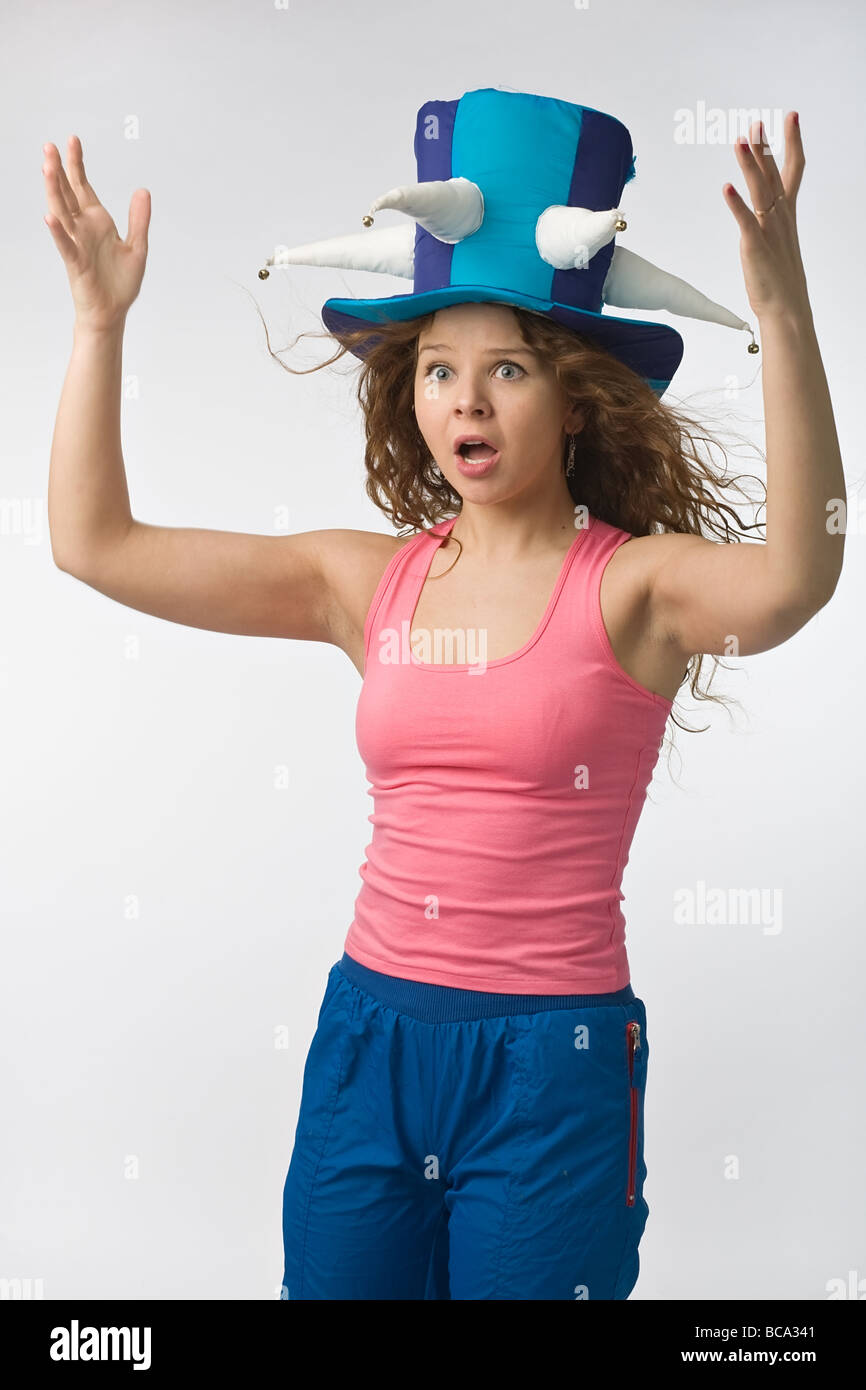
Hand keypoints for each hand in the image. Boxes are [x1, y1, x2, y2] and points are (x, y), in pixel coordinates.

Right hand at [42, 134, 150, 331]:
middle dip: (59, 170)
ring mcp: (77, 244)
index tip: (72, 140)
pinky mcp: (76, 263)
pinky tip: (50, 216)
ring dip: (53, 191)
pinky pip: (65, 245)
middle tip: (49, 146)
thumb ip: (139, 219)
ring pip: (62, 213)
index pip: (83, 187)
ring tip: (46, 168)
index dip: (77, 164)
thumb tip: (143, 190)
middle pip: (67, 193)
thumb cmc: (120, 283)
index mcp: (97, 222)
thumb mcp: (138, 247)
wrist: (112, 312)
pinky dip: (58, 231)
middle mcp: (83, 229)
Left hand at [724, 113, 809, 321]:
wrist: (787, 308)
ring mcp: (769, 230)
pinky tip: (727, 188)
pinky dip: (736, 204)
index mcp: (787, 214)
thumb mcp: (778, 241)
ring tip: (741, 141)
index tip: (791, 118)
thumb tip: (762, 209)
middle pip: (774, 174)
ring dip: (750, 165)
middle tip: (757, 122)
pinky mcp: (755, 246)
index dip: (792, 143)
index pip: (793, 170)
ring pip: (760, 190)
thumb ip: (770, 221)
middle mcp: (780, 217)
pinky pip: (745, 221)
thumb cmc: (780, 278)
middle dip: (766, 147)